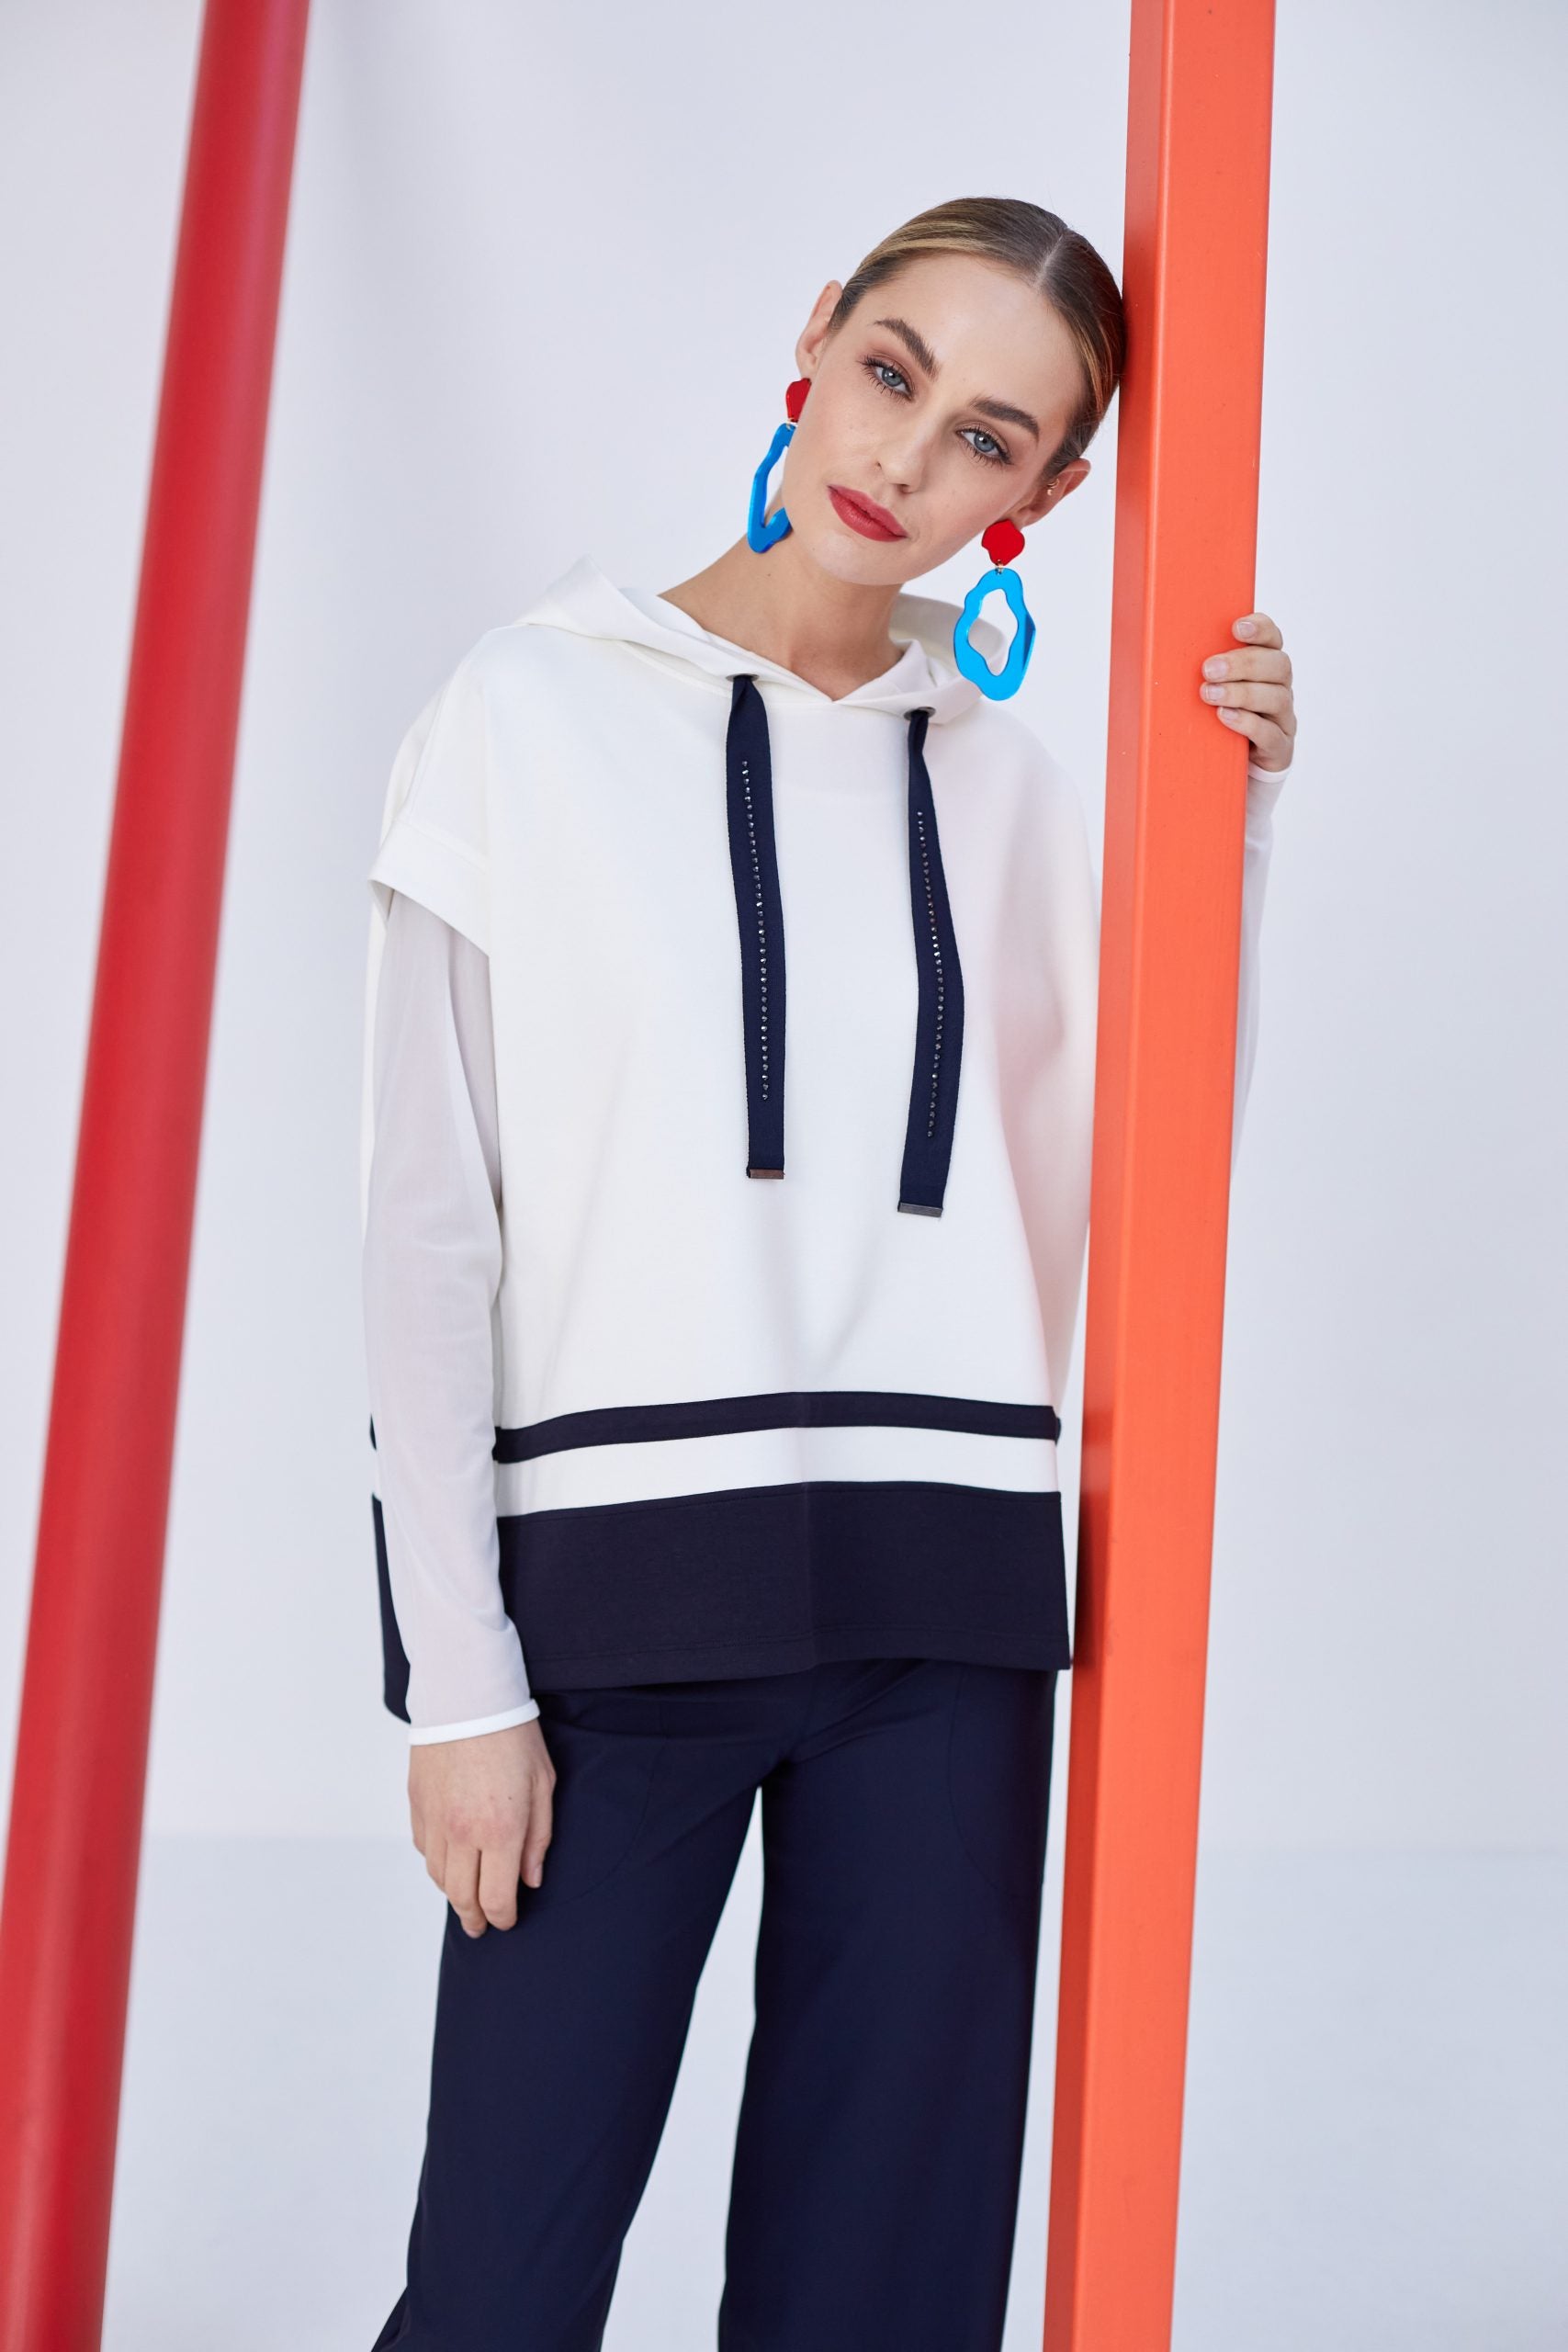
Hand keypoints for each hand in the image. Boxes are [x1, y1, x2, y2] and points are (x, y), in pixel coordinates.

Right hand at [408, 1715, 555, 1935]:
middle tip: (482, 1926)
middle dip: (474, 1918)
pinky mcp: (417, 1805)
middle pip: (462, 1897)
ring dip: (453, 1893)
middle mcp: (463, 1832)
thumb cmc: (513, 1737)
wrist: (467, 1697)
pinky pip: (424, 1849)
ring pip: (438, 1877)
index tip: (507, 1921)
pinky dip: (437, 1863)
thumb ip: (538, 1838)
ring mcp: (435, 1820)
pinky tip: (449, 1862)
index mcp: (500, 1829)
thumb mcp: (543, 1784)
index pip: (495, 1898)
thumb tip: (530, 1880)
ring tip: (466, 1899)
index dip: (503, 1918)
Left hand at [1198, 611, 1295, 772]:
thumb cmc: (1214, 721)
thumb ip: (1196, 671)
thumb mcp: (1206, 691)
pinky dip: (1248, 723)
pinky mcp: (1278, 750)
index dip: (1261, 629)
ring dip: (1241, 693)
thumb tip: (1148, 649)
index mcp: (1265, 668)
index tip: (1237, 627)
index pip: (1273, 639)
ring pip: (1277, 698)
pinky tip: (1225, 717)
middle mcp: (1279, 689)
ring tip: (1210, 694)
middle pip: (1278, 666)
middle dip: (1243, 663)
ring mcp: (1282, 720)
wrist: (1232, 771)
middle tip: (1209, 669)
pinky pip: (1270, 734)